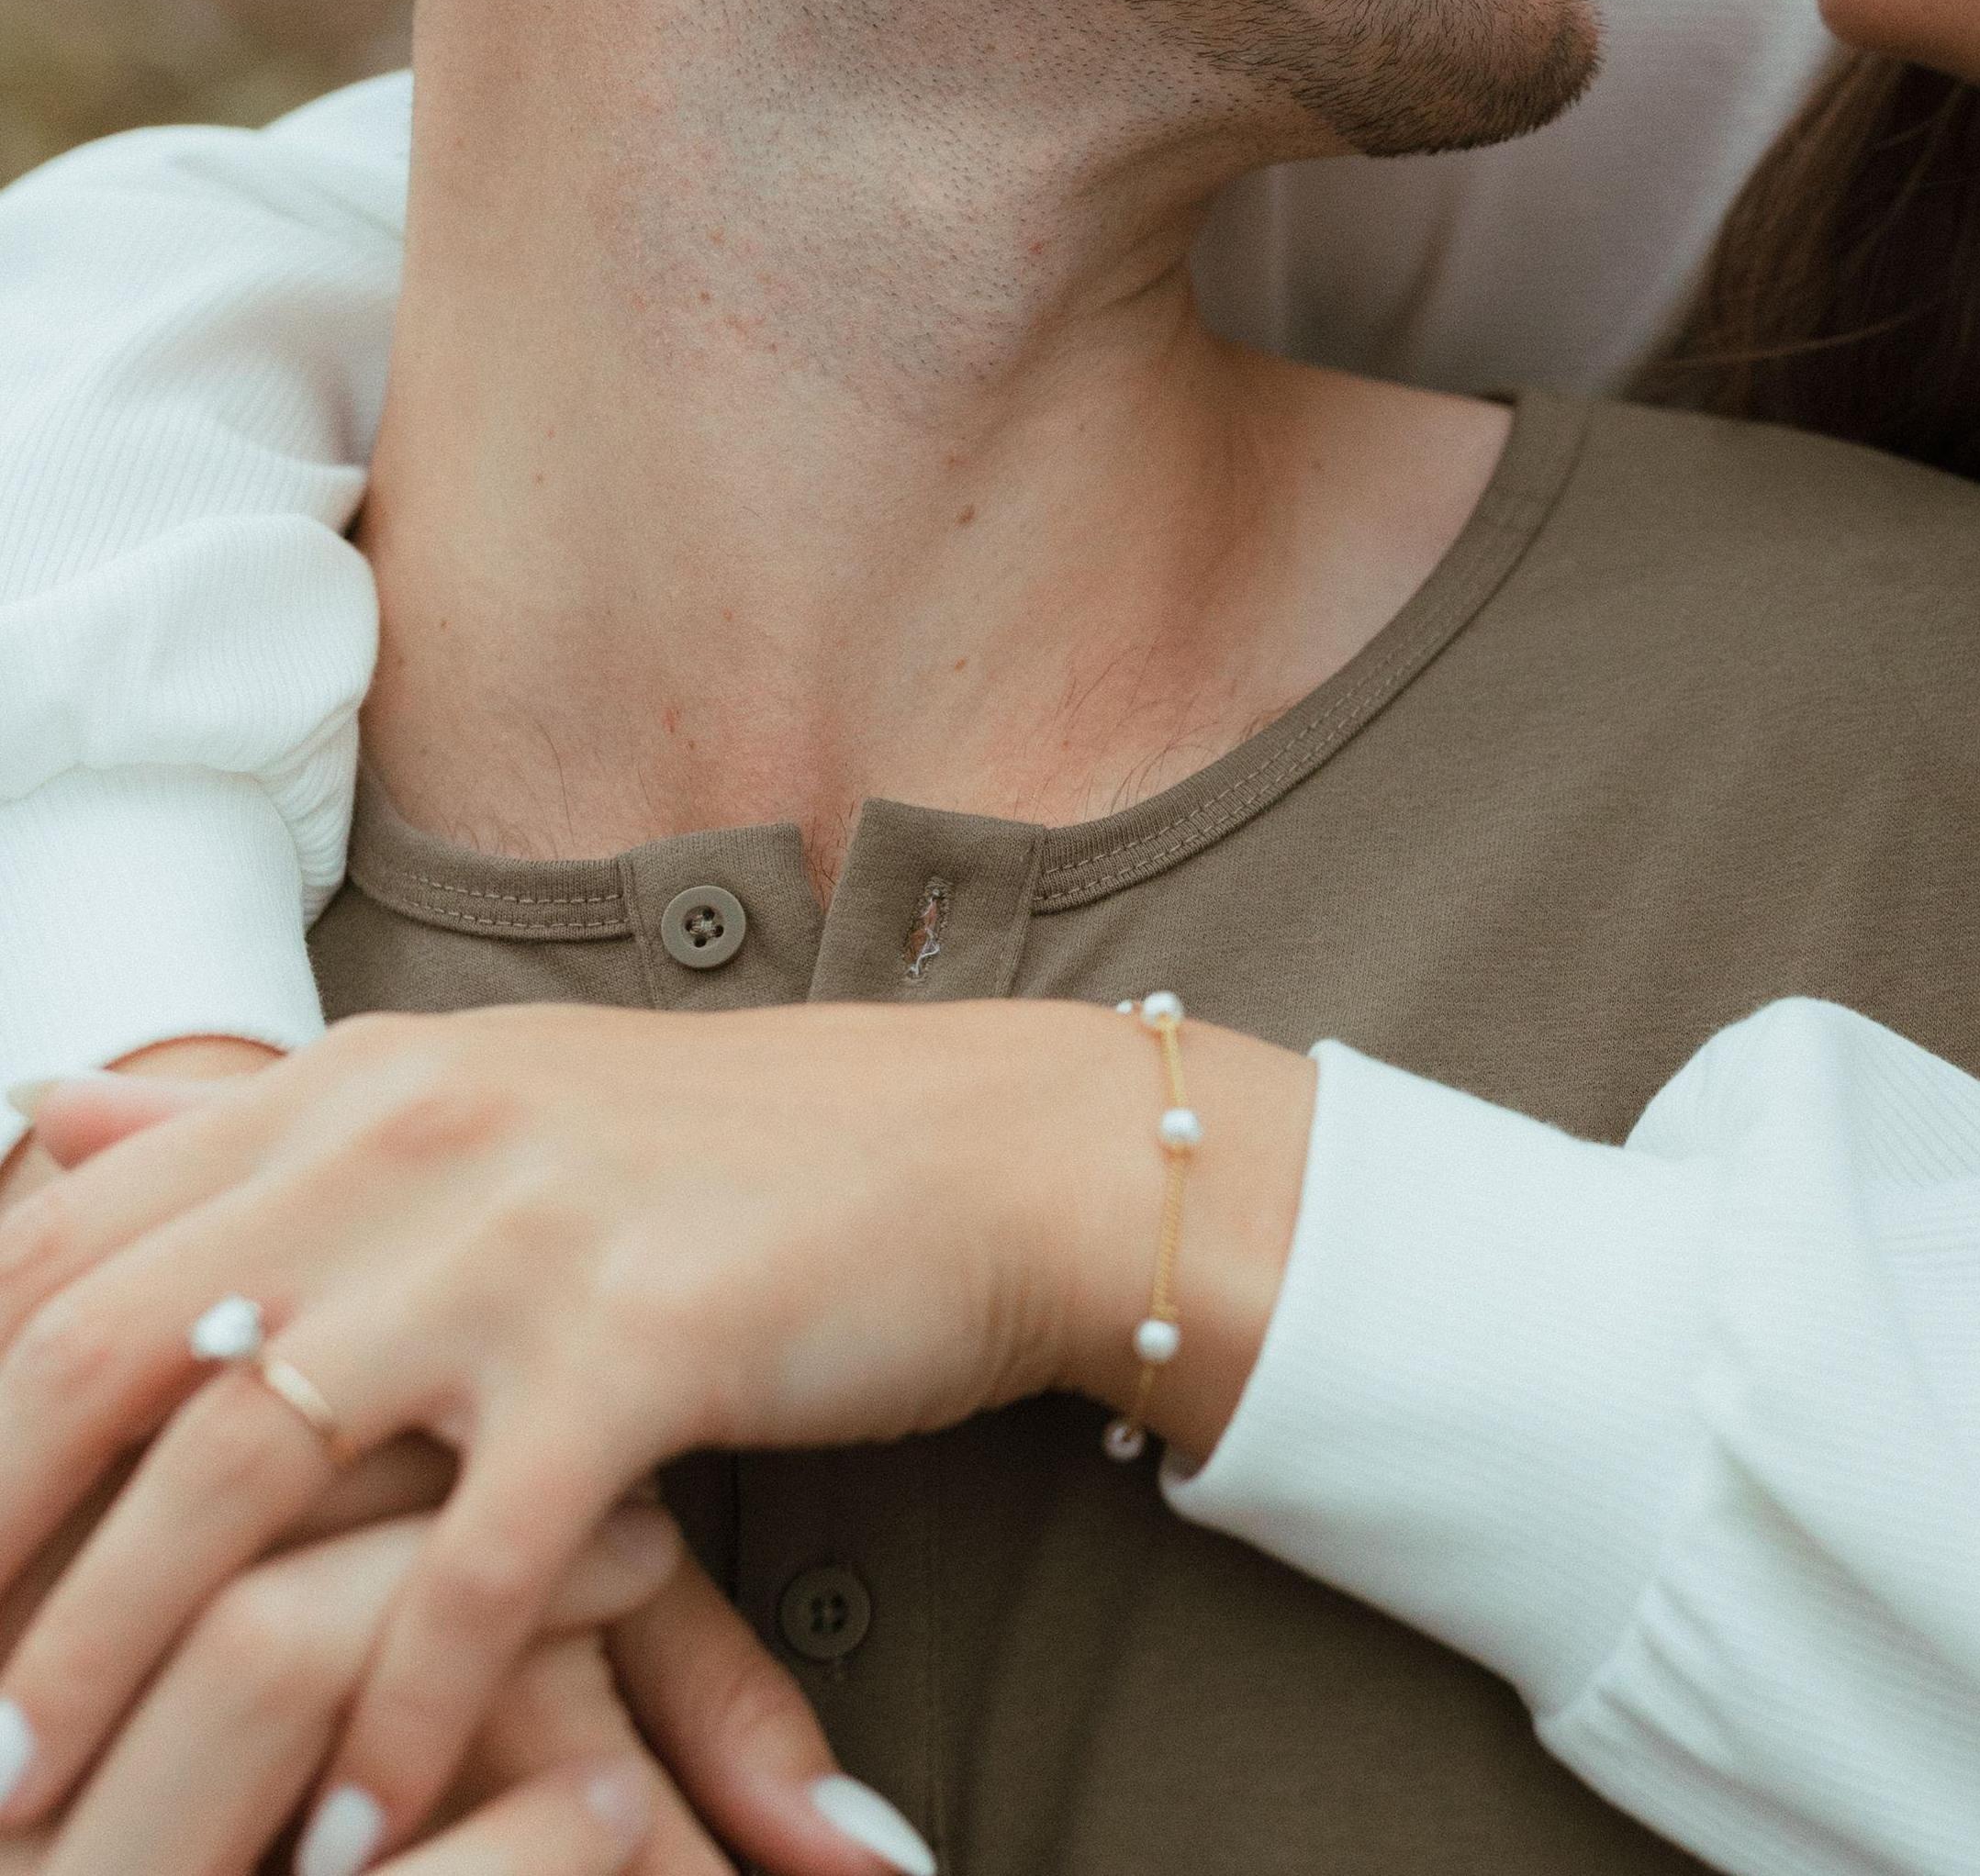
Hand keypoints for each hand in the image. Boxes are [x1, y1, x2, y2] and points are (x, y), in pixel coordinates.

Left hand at [0, 1002, 1309, 1862]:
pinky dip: (394, 1713)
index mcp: (364, 1078)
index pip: (64, 1245)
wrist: (987, 1147)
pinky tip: (348, 1823)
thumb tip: (57, 1120)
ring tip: (53, 1819)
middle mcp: (421, 1132)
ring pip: (247, 1472)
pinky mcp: (646, 1345)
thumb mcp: (486, 1095)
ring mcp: (531, 1237)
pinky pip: (469, 1566)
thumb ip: (271, 1125)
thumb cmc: (734, 1152)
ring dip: (124, 1665)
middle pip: (105, 1358)